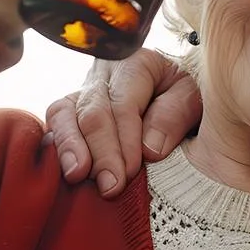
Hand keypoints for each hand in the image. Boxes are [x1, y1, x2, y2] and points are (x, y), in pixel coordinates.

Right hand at [43, 47, 203, 196]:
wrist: (176, 85)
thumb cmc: (186, 92)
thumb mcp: (193, 96)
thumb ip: (174, 116)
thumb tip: (149, 150)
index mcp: (136, 62)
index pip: (123, 103)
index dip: (125, 140)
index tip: (130, 172)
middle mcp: (103, 73)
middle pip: (92, 111)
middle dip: (101, 152)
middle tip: (110, 186)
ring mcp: (82, 91)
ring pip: (63, 114)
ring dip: (70, 148)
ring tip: (77, 176)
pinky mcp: (69, 111)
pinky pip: (55, 125)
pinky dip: (58, 149)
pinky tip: (63, 172)